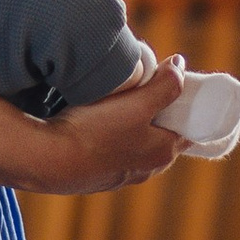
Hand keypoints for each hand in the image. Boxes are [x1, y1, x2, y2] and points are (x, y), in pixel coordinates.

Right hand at [26, 62, 185, 194]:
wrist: (50, 161)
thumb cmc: (97, 132)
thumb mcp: (139, 104)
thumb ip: (165, 85)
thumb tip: (179, 64)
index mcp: (163, 152)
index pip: (188, 128)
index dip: (185, 105)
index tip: (174, 84)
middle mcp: (146, 169)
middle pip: (161, 134)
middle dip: (157, 112)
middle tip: (145, 86)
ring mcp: (120, 175)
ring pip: (135, 142)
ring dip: (132, 124)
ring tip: (118, 100)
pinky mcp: (97, 174)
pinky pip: (112, 150)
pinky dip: (111, 134)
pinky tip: (96, 120)